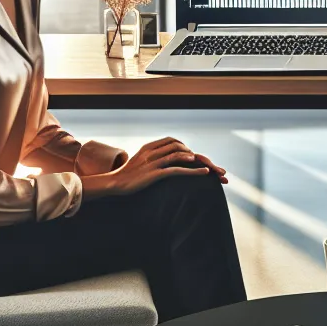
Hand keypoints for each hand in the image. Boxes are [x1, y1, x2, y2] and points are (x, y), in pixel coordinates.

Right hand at [81, 137, 226, 196]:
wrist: (114, 183)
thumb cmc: (127, 175)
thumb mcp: (139, 160)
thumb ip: (151, 156)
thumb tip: (163, 156)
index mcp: (150, 146)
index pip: (173, 141)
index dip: (186, 147)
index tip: (197, 157)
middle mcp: (153, 151)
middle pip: (180, 147)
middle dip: (198, 156)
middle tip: (212, 166)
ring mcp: (154, 162)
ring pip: (180, 156)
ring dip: (198, 161)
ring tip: (212, 168)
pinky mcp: (154, 173)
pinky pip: (177, 170)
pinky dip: (192, 171)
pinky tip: (204, 174)